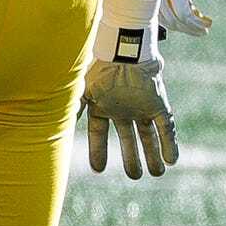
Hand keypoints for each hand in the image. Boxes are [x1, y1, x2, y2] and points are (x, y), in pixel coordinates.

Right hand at [83, 0, 179, 177]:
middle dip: (131, 158)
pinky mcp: (157, 103)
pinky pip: (166, 127)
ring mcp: (140, 106)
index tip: (98, 170)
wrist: (124, 50)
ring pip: (148, 135)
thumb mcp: (81, 92)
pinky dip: (170, 144)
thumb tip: (54, 130)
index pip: (99, 133)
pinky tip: (172, 161)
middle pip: (128, 138)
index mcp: (102, 105)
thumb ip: (71, 111)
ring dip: (152, 154)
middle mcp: (122, 108)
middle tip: (135, 176)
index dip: (98, 151)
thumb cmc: (100, 69)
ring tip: (157, 173)